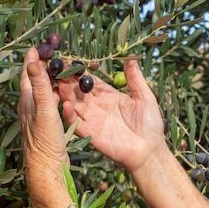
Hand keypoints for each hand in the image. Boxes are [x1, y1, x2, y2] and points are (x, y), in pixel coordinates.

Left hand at [18, 48, 68, 183]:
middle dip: (45, 67)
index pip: (28, 74)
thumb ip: (40, 86)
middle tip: (56, 55)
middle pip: (37, 81)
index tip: (40, 46)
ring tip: (64, 71)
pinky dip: (59, 95)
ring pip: (45, 92)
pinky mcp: (48, 124)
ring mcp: (39, 115)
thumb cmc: (45, 139)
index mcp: (28, 100)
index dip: (33, 59)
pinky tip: (67, 96)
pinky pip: (53, 103)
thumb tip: (33, 62)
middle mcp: (31, 106)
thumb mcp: (44, 110)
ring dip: (53, 81)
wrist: (47, 166)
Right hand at [58, 59, 167, 174]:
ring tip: (60, 84)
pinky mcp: (90, 133)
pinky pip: (75, 123)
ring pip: (73, 104)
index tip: (69, 61)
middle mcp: (97, 106)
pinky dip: (68, 114)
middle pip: (78, 91)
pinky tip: (65, 104)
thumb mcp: (145, 98)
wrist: (149, 150)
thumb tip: (131, 57)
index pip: (90, 81)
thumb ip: (135, 79)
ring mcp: (92, 120)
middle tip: (58, 70)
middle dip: (68, 81)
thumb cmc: (150, 124)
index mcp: (109, 96)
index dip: (80, 72)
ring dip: (65, 95)